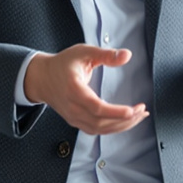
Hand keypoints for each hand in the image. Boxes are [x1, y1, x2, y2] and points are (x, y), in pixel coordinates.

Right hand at [23, 44, 149, 135]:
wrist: (41, 78)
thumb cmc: (62, 64)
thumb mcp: (83, 52)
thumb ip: (105, 54)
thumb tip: (126, 55)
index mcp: (73, 90)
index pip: (95, 107)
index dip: (115, 112)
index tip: (132, 110)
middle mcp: (72, 107)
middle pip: (100, 123)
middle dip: (124, 120)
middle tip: (141, 110)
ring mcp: (73, 117)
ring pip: (100, 130)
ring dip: (121, 126)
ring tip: (138, 116)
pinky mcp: (76, 121)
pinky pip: (96, 130)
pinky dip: (112, 128)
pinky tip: (125, 121)